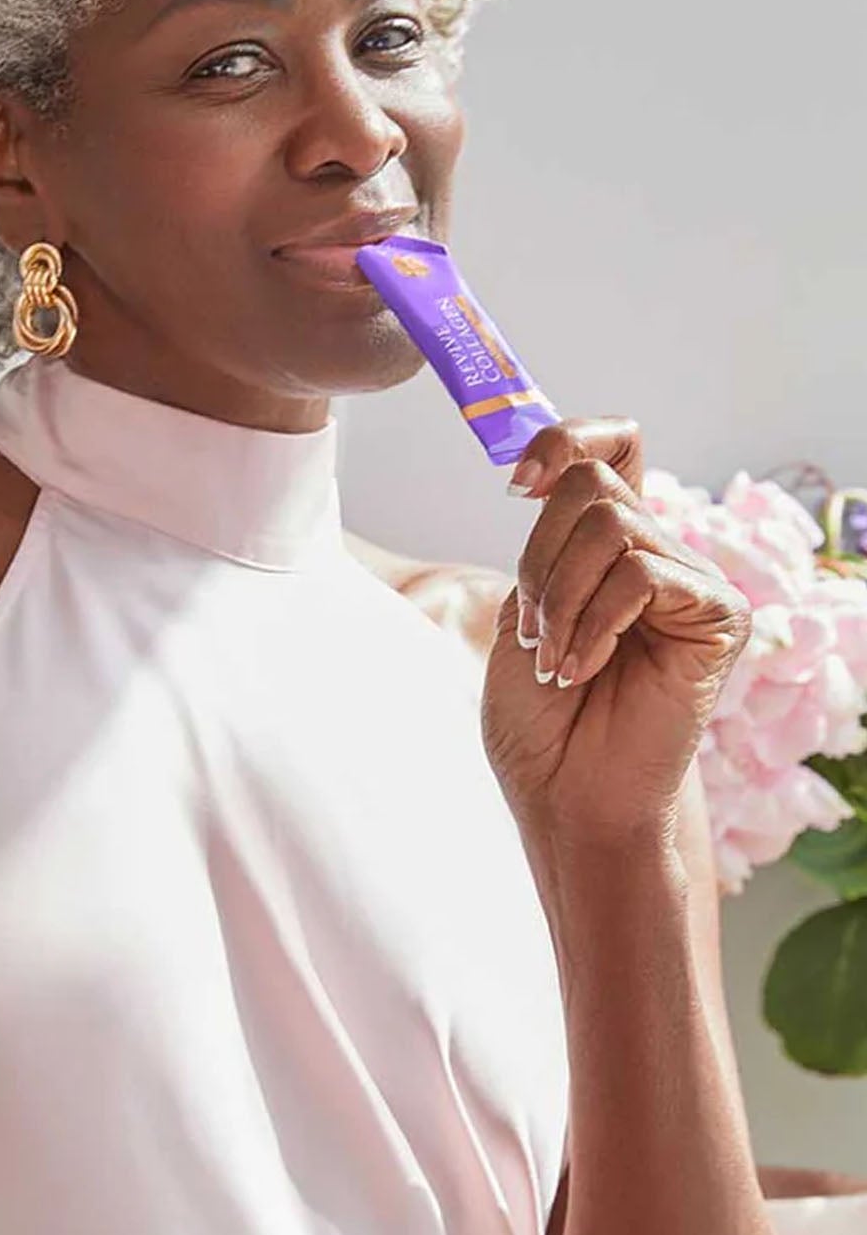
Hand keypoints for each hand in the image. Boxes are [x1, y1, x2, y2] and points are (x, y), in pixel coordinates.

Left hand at [480, 418, 752, 854]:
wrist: (565, 795)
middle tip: (533, 629)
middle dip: (539, 555)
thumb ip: (546, 539)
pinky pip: (640, 573)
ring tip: (554, 658)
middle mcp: (658, 551)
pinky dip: (593, 621)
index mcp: (611, 544)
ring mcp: (692, 581)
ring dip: (558, 595)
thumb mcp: (523, 607)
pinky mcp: (717, 615)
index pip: (615, 443)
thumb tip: (548, 474)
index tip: (516, 485)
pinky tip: (582, 669)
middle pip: (591, 483)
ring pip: (608, 525)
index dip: (565, 439)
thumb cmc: (539, 718)